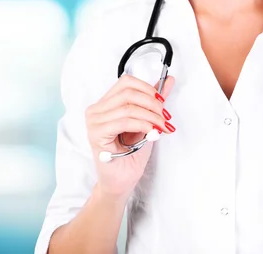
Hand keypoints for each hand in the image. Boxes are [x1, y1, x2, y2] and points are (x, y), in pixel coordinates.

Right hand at [85, 75, 175, 199]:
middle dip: (152, 104)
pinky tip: (151, 133)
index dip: (148, 89)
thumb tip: (169, 81)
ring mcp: (94, 122)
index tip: (163, 102)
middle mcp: (96, 110)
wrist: (122, 181)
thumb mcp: (146, 122)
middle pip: (128, 92)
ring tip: (161, 127)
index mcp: (105, 104)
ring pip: (128, 107)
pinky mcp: (97, 134)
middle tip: (165, 117)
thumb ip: (153, 102)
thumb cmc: (130, 155)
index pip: (126, 82)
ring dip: (151, 116)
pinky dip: (142, 125)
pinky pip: (124, 121)